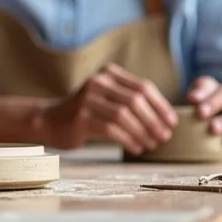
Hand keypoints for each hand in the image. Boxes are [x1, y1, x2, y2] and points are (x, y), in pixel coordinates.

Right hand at [43, 63, 177, 153]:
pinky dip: (129, 140)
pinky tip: (137, 148)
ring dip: (143, 132)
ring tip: (151, 144)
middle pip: (135, 100)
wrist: (50, 120)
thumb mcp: (107, 97)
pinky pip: (112, 129)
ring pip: (124, 115)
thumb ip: (130, 100)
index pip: (143, 87)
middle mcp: (97, 82)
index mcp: (108, 73)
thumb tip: (165, 119)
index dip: (161, 106)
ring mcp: (87, 99)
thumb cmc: (87, 112)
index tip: (172, 123)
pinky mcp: (81, 118)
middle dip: (154, 121)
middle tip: (164, 137)